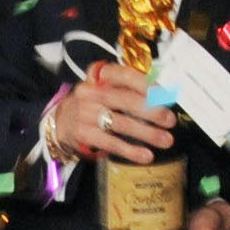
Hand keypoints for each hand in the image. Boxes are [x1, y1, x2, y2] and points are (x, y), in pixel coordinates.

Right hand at [50, 63, 174, 161]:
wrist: (60, 121)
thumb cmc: (92, 104)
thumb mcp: (105, 88)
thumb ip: (129, 88)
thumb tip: (163, 94)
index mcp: (97, 76)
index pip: (123, 74)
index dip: (145, 84)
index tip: (164, 94)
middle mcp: (89, 92)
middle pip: (124, 99)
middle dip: (151, 110)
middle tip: (170, 120)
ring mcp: (84, 113)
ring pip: (119, 123)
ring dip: (146, 133)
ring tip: (165, 140)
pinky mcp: (82, 134)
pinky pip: (110, 142)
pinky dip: (130, 150)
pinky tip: (145, 155)